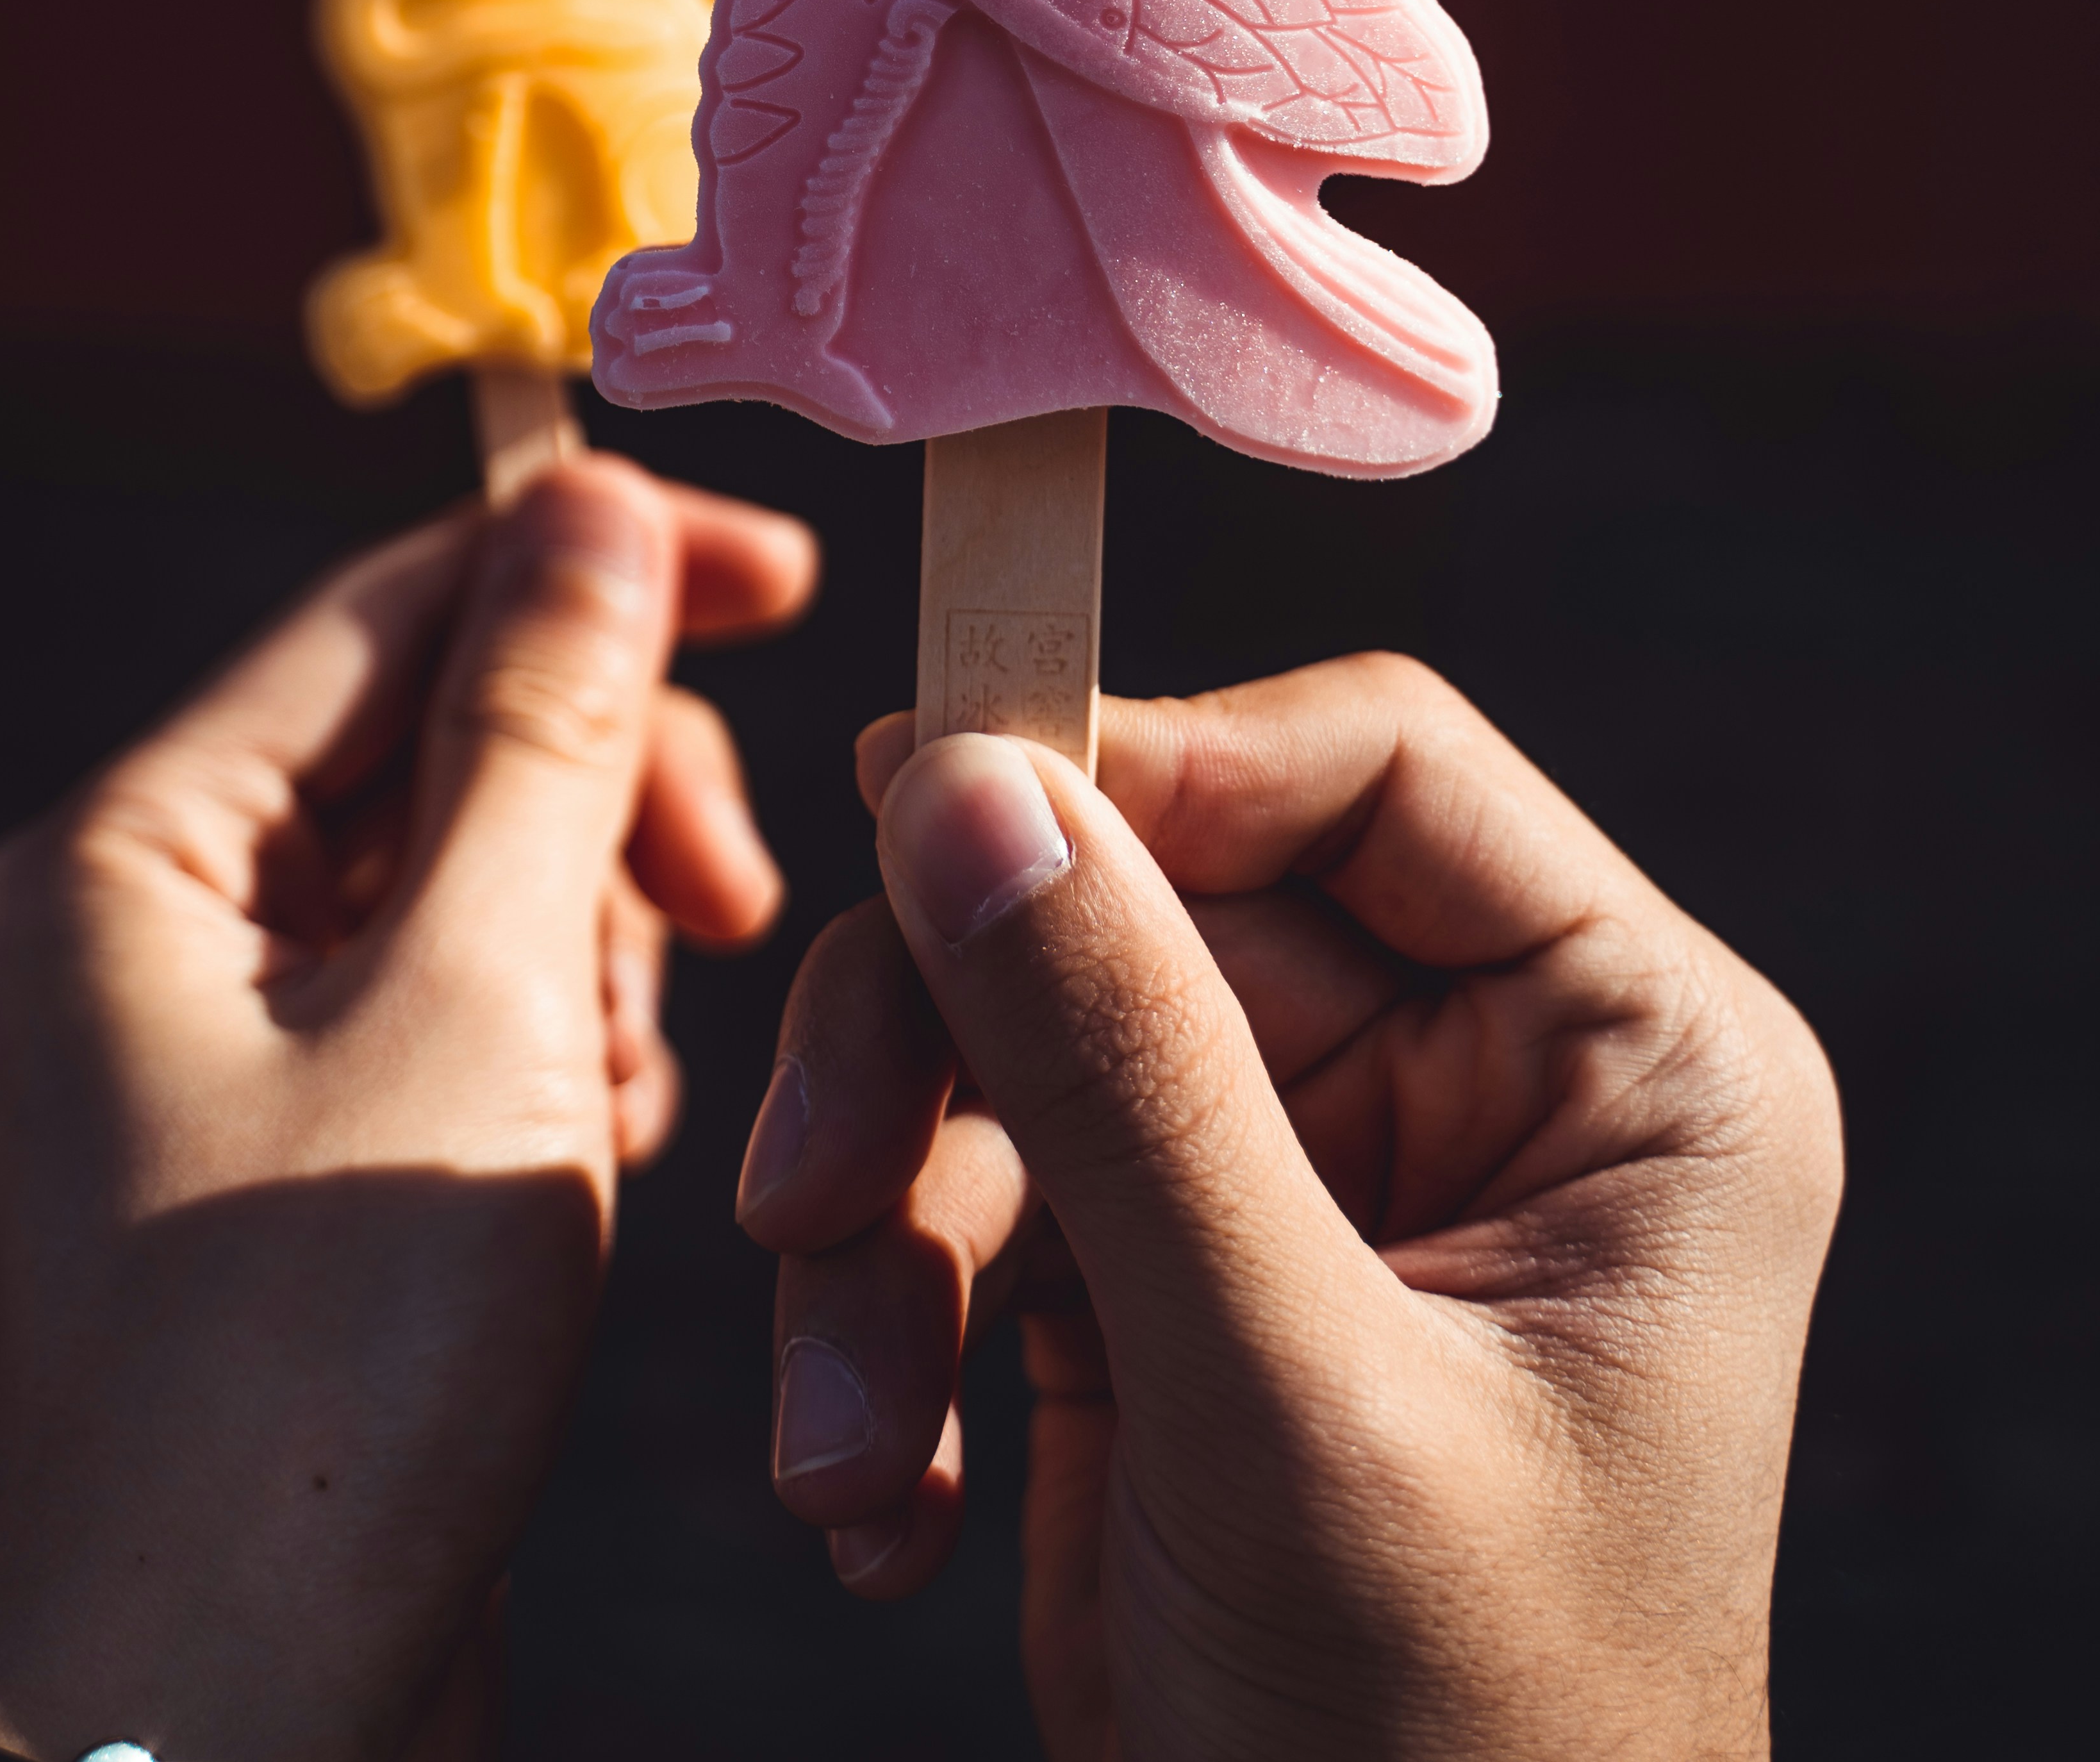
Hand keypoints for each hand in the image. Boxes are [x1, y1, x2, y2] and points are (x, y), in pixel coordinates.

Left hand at [0, 454, 814, 1761]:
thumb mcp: (476, 997)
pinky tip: (589, 1157)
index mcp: (140, 846)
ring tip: (610, 1096)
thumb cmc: (321, 1369)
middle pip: (444, 734)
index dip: (595, 563)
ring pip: (482, 873)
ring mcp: (230, 1041)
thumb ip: (544, 732)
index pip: (396, 601)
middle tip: (727, 906)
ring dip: (593, 947)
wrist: (227, 1716)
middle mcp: (161, 919)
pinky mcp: (309, 1150)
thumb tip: (588, 496)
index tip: (785, 572)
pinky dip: (562, 1048)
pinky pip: (473, 1004)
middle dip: (605, 800)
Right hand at [738, 661, 1840, 1760]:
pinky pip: (975, 1194)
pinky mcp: (1164, 1276)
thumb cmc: (1446, 1753)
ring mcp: (1304, 1172)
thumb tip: (968, 780)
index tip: (921, 802)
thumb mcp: (1288, 1400)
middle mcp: (1470, 1075)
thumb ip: (1130, 1075)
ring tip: (843, 1434)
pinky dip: (893, 1327)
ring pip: (1019, 1038)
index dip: (1147, 761)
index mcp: (1622, 1058)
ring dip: (887, 1225)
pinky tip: (883, 1502)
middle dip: (947, 1044)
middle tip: (801, 1187)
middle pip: (1145, 894)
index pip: (1369, 769)